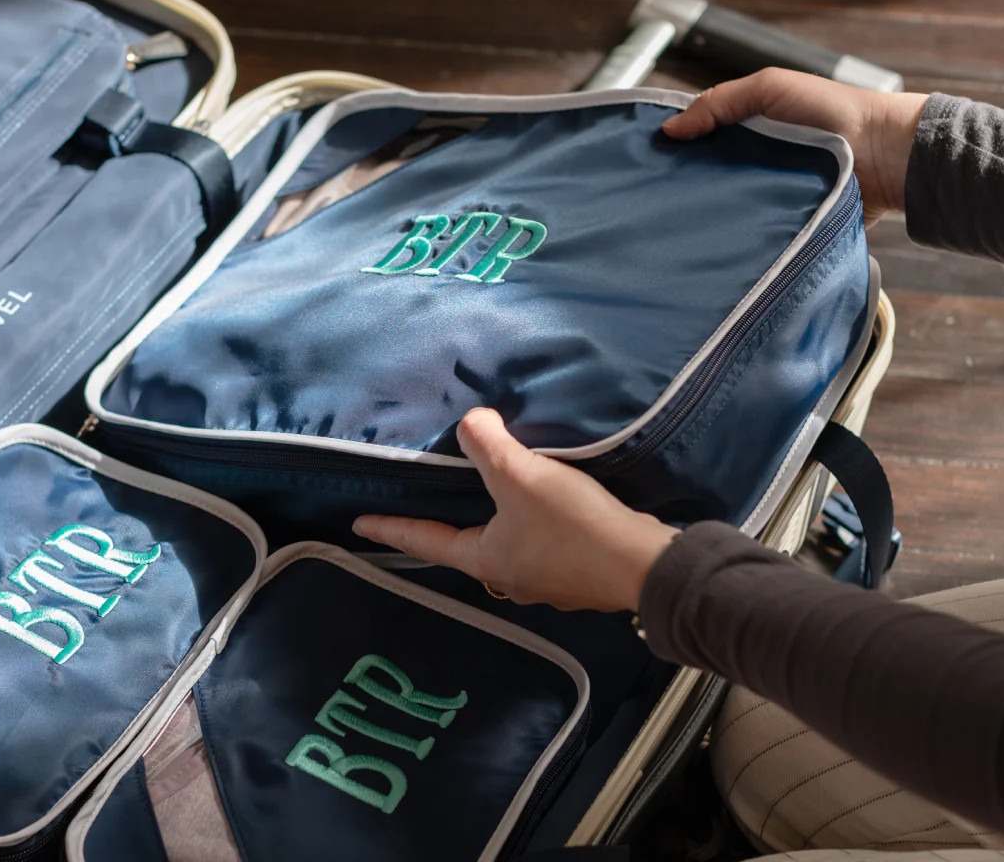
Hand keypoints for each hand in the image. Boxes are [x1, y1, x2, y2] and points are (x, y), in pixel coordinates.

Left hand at [352, 408, 677, 611]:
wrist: (644, 566)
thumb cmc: (574, 526)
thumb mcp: (523, 477)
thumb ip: (489, 445)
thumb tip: (469, 422)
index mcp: (484, 559)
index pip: (423, 540)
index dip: (391, 527)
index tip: (359, 524)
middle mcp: (508, 578)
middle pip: (465, 547)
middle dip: (445, 527)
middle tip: (428, 504)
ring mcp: (544, 582)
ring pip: (506, 547)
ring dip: (493, 524)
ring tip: (489, 498)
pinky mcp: (576, 576)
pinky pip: (541, 546)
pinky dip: (531, 525)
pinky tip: (543, 507)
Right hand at [661, 68, 928, 225]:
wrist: (884, 156)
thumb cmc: (833, 112)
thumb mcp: (770, 88)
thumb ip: (719, 102)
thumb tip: (670, 129)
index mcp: (749, 131)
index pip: (700, 143)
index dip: (676, 151)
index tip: (648, 163)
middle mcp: (754, 165)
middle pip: (708, 180)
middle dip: (686, 189)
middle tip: (657, 202)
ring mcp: (769, 197)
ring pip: (726, 211)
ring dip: (710, 216)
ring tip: (681, 228)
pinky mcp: (784, 225)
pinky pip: (753, 234)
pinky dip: (738, 238)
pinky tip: (717, 243)